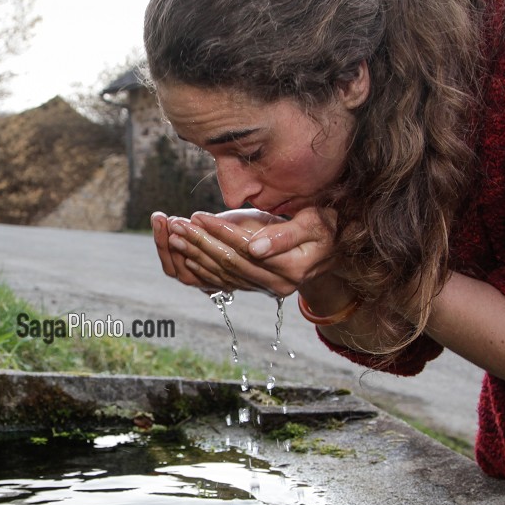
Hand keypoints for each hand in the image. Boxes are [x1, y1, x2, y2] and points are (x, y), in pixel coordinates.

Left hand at [157, 207, 338, 297]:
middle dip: (200, 243)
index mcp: (292, 269)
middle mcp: (277, 285)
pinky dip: (201, 267)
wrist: (332, 247)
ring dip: (195, 255)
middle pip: (229, 264)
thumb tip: (255, 248)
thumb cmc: (325, 226)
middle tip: (175, 226)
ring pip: (222, 274)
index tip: (197, 215)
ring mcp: (266, 288)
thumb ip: (285, 236)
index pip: (246, 249)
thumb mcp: (314, 223)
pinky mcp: (256, 287)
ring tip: (172, 236)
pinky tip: (183, 254)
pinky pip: (223, 281)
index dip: (220, 232)